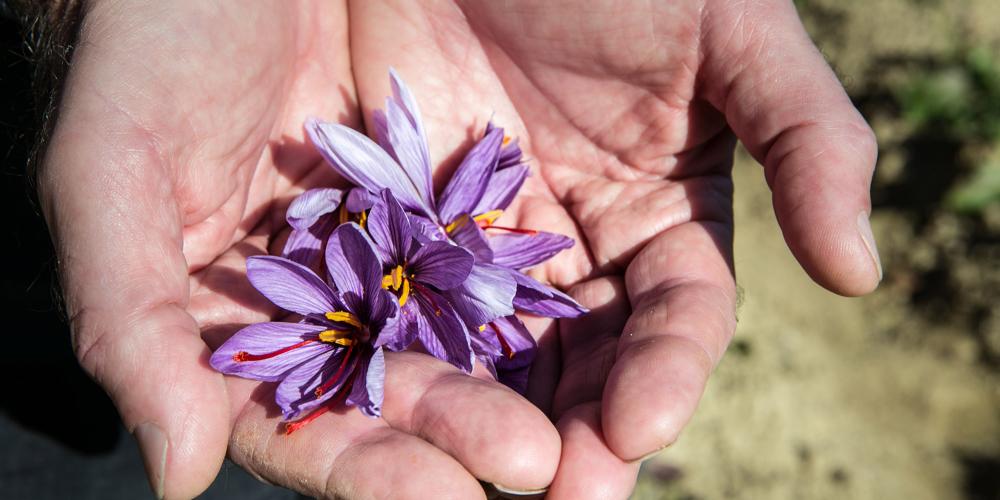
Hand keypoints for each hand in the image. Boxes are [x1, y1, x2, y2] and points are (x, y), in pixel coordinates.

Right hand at [40, 1, 559, 497]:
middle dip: (466, 433)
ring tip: (593, 435)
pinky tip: (607, 338)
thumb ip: (131, 320)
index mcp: (235, 315)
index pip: (300, 418)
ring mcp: (397, 246)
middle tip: (539, 468)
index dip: (367, 466)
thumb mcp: (114, 165)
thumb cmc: (154, 38)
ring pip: (468, 337)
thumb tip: (175, 476)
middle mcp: (325, 296)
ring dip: (529, 390)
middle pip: (401, 390)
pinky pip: (512, 253)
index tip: (443, 494)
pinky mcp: (458, 192)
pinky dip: (552, 298)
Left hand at [349, 0, 880, 496]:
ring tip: (481, 480)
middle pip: (587, 356)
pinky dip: (408, 351)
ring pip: (497, 348)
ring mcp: (487, 234)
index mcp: (664, 209)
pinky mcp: (404, 217)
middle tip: (561, 494)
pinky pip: (405, 299)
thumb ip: (808, 137)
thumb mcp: (733, 29)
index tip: (635, 425)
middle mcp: (579, 237)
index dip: (662, 373)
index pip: (676, 316)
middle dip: (580, 426)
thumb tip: (860, 276)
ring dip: (495, 417)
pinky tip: (396, 403)